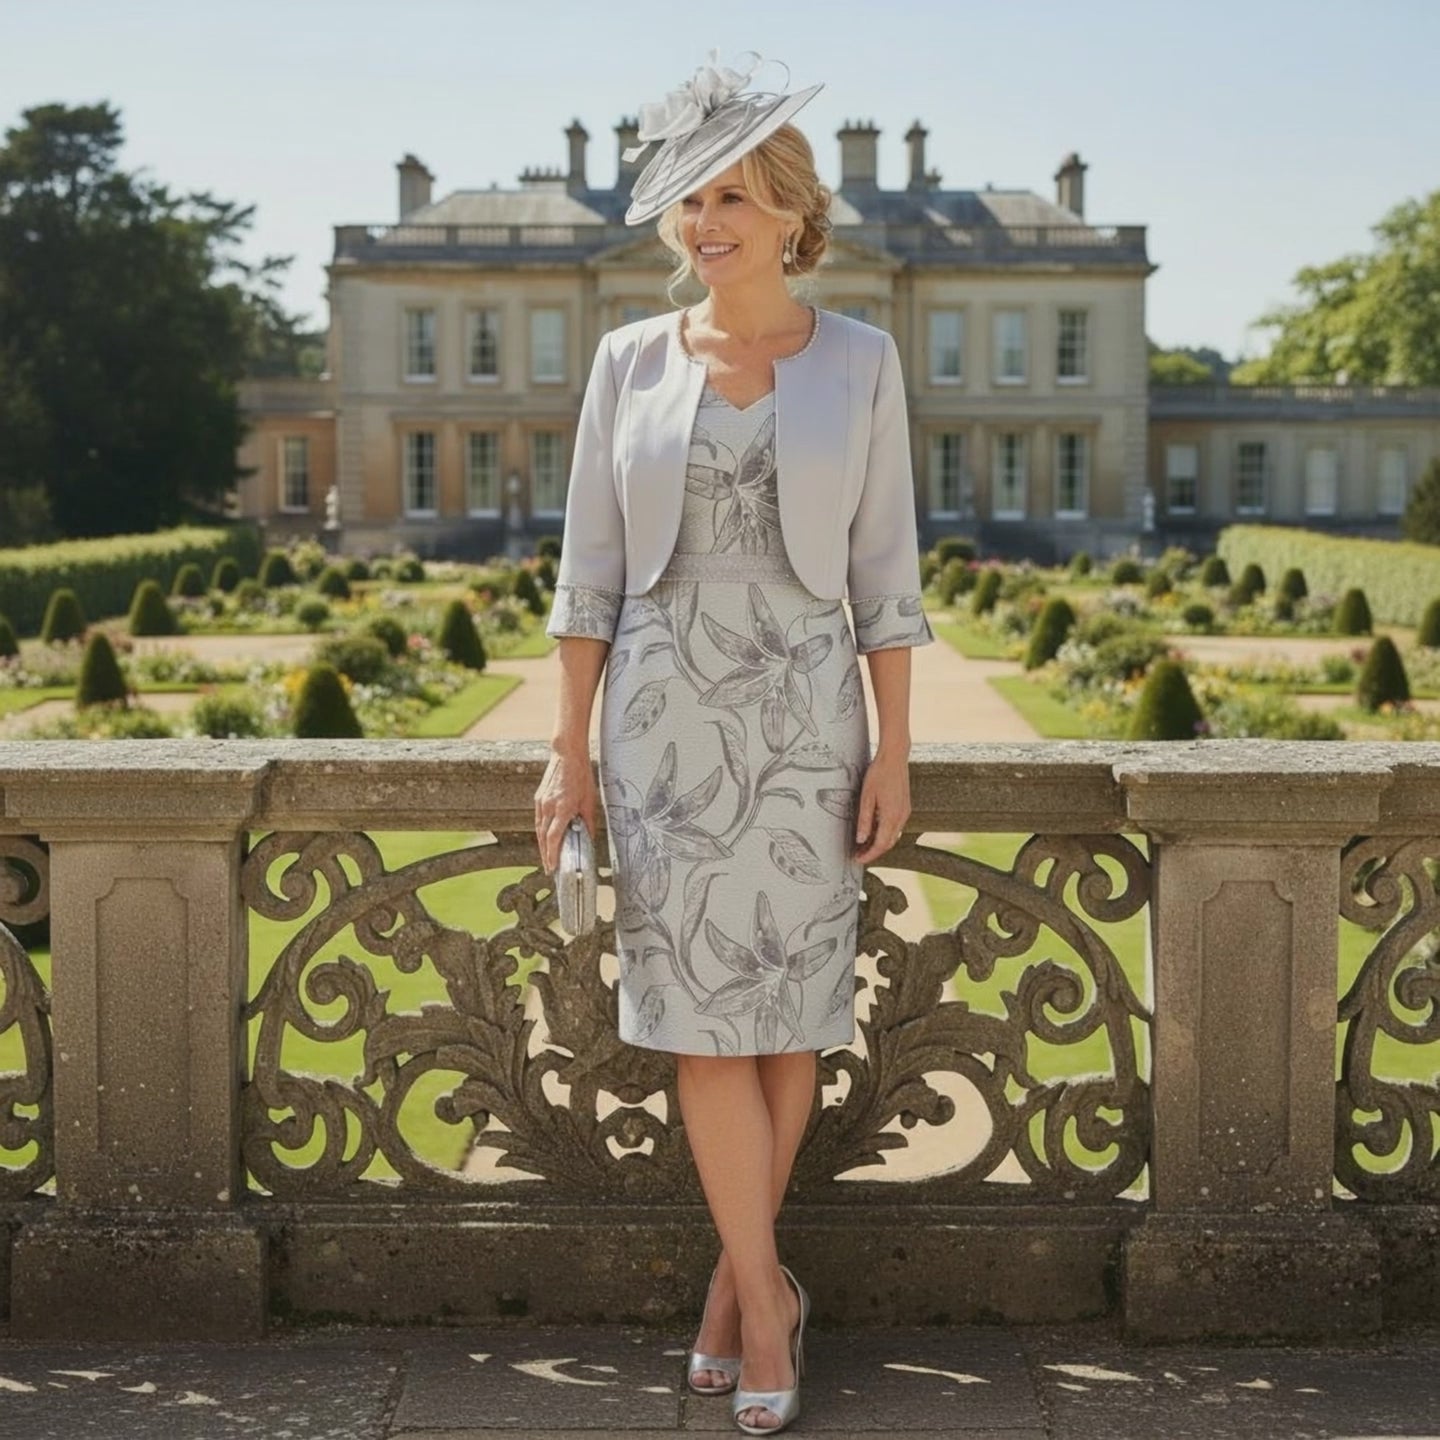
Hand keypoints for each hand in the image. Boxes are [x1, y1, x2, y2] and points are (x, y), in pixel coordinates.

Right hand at [534, 746, 598, 871]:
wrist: (567, 754)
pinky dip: (541, 832)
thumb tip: (589, 838)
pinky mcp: (539, 798)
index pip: (553, 838)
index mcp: (563, 808)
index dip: (552, 855)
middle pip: (543, 837)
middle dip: (546, 855)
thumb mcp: (590, 800)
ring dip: (542, 845)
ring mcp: (541, 802)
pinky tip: (544, 838)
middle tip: (550, 868)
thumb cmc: (581, 775)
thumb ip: (588, 821)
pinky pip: (538, 820)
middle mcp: (549, 807)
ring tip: (547, 857)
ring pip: (539, 829)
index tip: (553, 867)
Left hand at [852, 747, 911, 864]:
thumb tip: (861, 839)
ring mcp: (905, 812)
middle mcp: (901, 816)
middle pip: (888, 843)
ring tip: (863, 845)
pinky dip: (885, 833)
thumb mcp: (866, 797)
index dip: (869, 855)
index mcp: (891, 816)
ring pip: (893, 835)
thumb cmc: (879, 773)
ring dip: (879, 843)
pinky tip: (874, 830)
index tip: (858, 859)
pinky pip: (895, 826)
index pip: (881, 844)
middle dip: (873, 852)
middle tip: (858, 854)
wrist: (895, 757)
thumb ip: (864, 820)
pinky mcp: (905, 807)